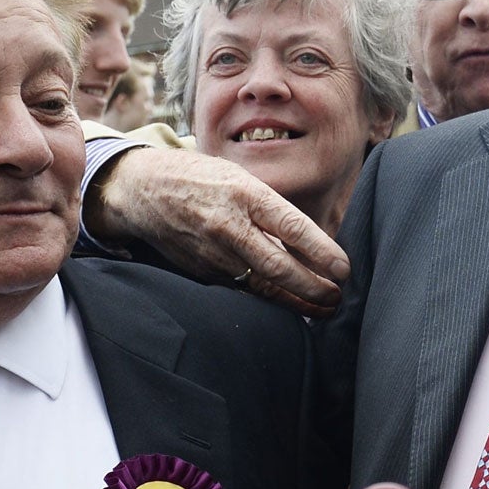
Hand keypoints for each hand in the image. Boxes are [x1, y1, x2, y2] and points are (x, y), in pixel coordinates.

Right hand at [82, 148, 349, 316]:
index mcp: (245, 194)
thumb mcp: (242, 179)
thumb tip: (314, 243)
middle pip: (278, 266)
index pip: (292, 227)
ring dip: (296, 301)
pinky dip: (269, 300)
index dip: (322, 252)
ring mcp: (212, 253)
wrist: (143, 190)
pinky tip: (292, 305)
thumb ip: (273, 209)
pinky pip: (242, 290)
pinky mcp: (202, 273)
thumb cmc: (204, 180)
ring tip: (324, 308)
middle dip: (313, 287)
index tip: (345, 269)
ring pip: (261, 286)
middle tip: (339, 297)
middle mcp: (229, 226)